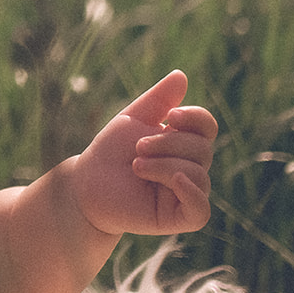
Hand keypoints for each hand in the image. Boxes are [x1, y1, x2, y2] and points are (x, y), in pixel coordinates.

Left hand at [70, 70, 216, 235]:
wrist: (86, 182)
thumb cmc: (110, 150)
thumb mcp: (133, 118)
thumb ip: (158, 99)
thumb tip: (180, 75)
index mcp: (183, 143)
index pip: (207, 127)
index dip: (196, 118)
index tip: (171, 115)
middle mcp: (190, 167)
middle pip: (202, 149)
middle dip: (168, 143)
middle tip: (137, 148)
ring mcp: (185, 193)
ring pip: (198, 174)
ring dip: (165, 165)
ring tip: (136, 166)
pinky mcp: (177, 217)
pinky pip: (201, 210)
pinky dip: (192, 194)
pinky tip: (175, 181)